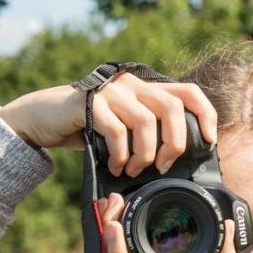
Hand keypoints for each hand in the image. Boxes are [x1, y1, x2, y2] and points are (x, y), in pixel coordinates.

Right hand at [0, 75, 218, 175]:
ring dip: (145, 155)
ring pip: (146, 122)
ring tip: (134, 169)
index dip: (205, 114)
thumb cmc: (91, 129)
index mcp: (147, 88)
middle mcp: (133, 83)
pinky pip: (118, 132)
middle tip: (164, 165)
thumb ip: (150, 131)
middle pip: (172, 107)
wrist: (44, 119)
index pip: (189, 92)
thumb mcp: (126, 128)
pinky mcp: (91, 102)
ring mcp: (112, 90)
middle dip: (174, 143)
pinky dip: (121, 155)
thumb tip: (179, 159)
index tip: (209, 140)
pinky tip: (116, 166)